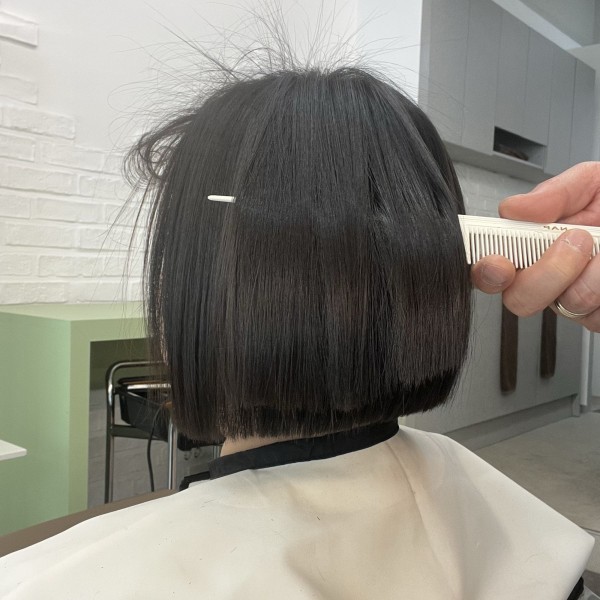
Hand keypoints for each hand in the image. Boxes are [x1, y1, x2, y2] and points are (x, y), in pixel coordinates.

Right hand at [470, 162, 599, 331]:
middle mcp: (550, 276)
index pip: (492, 268)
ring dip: (593, 276)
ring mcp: (576, 300)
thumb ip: (555, 194)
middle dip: (547, 271)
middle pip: (519, 299)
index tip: (498, 261)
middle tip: (577, 240)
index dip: (486, 270)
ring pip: (566, 306)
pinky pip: (596, 317)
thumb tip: (514, 208)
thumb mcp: (593, 182)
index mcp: (536, 244)